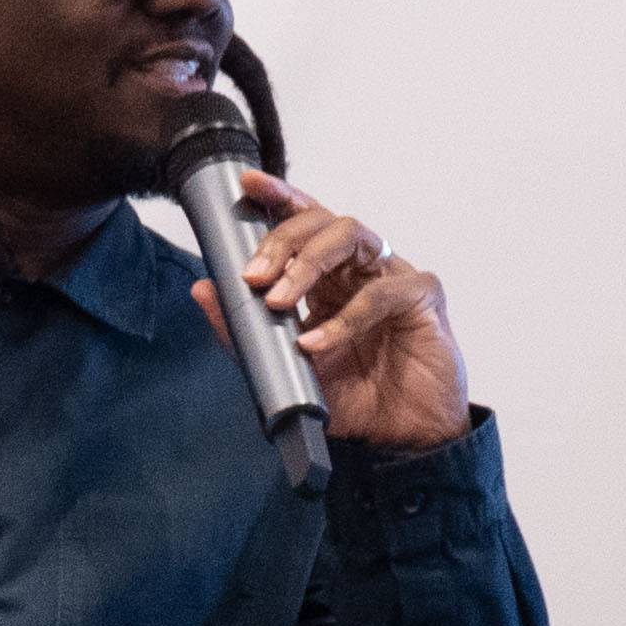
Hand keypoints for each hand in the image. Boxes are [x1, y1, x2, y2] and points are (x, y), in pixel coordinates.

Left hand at [195, 179, 471, 451]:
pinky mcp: (422, 298)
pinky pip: (380, 292)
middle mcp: (362, 267)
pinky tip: (316, 342)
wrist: (398, 439)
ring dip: (307, 263)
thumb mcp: (285, 366)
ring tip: (278, 300)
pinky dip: (344, 318)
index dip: (279, 198)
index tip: (246, 186)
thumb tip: (202, 288)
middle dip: (282, 241)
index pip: (305, 222)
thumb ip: (244, 330)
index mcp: (331, 275)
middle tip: (253, 275)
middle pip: (323, 221)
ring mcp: (394, 277)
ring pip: (352, 236)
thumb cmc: (353, 398)